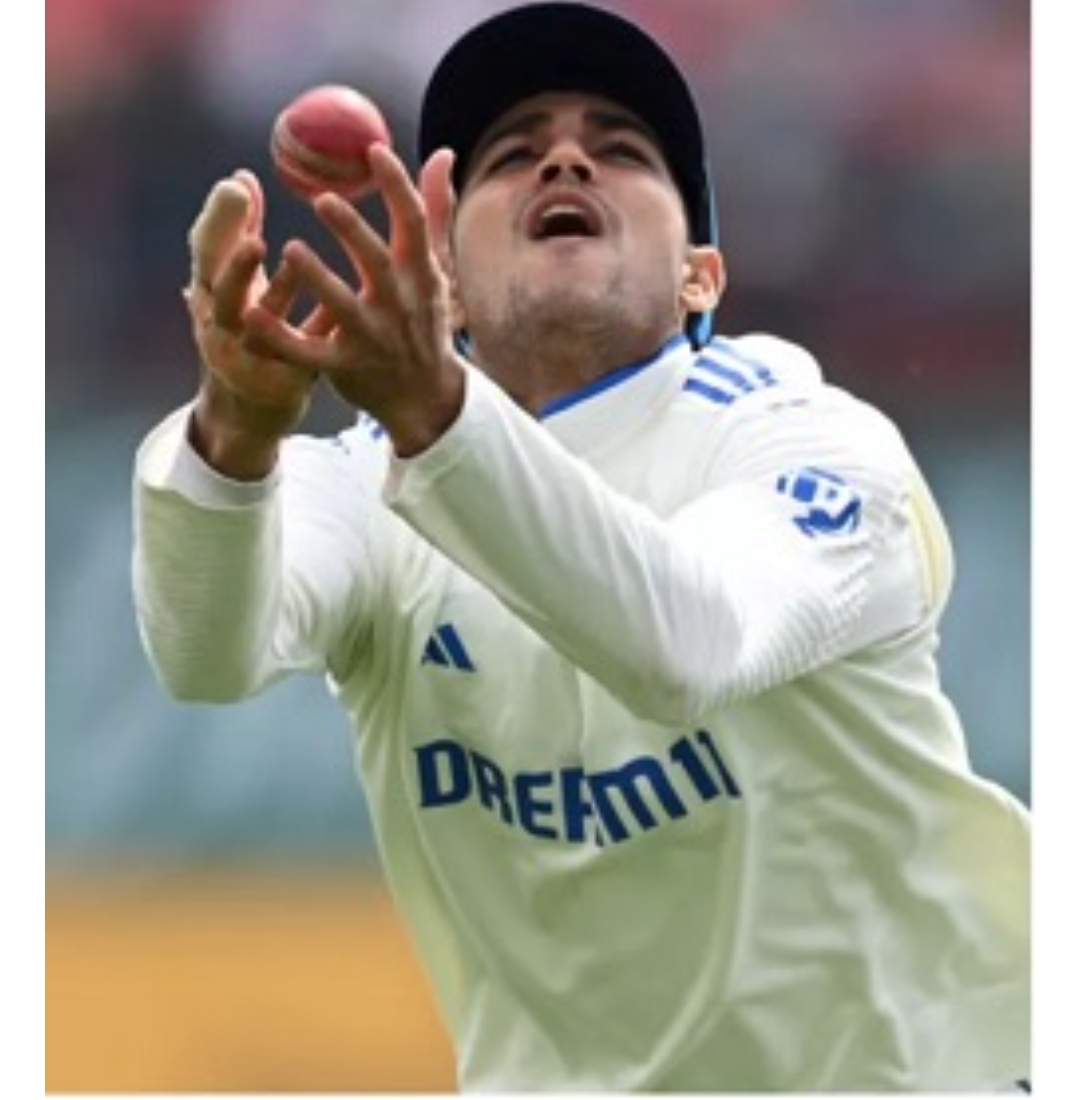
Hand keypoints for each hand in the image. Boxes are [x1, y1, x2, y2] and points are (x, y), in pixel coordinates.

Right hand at [184, 170, 330, 476]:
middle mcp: (222, 326)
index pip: (205, 251)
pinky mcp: (282, 381)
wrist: (245, 412)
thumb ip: (238, 235)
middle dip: (233, 261)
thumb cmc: (243, 332)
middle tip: (254, 232)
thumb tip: (241, 178)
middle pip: (221, 290)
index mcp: (209, 295)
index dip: (218, 221)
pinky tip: (332, 308)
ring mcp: (250, 357)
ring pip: (260, 326)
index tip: (238, 184)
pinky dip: (316, 330)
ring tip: (293, 259)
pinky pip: (303, 353)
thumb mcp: (233, 288)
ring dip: (275, 292)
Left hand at [242, 145, 466, 456]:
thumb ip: (434, 213)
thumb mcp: (435, 271)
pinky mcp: (344, 366)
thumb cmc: (424, 321)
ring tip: (290, 249)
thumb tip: (442, 154)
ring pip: (342, 307)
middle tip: (323, 199)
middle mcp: (398, 303)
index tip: (373, 151)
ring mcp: (371, 338)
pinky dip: (280, 338)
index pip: (414, 224)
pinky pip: (308, 352)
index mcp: (419, 274)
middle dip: (353, 232)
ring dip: (317, 279)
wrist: (426, 397)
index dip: (397, 186)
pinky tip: (252, 316)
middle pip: (377, 262)